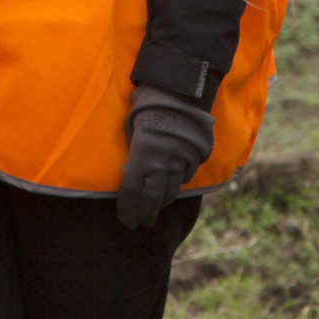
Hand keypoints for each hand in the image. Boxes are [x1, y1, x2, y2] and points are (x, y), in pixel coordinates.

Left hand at [117, 87, 214, 229]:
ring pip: (169, 193)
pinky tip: (170, 189)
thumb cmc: (147, 109)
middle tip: (141, 224)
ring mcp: (177, 163)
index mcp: (139, 158)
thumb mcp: (131, 131)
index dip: (127, 211)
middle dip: (145, 216)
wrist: (177, 95)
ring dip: (161, 204)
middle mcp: (159, 165)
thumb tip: (129, 172)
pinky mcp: (192, 159)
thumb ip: (132, 155)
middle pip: (151, 201)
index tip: (126, 221)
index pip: (130, 194)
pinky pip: (183, 179)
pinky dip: (176, 186)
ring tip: (155, 210)